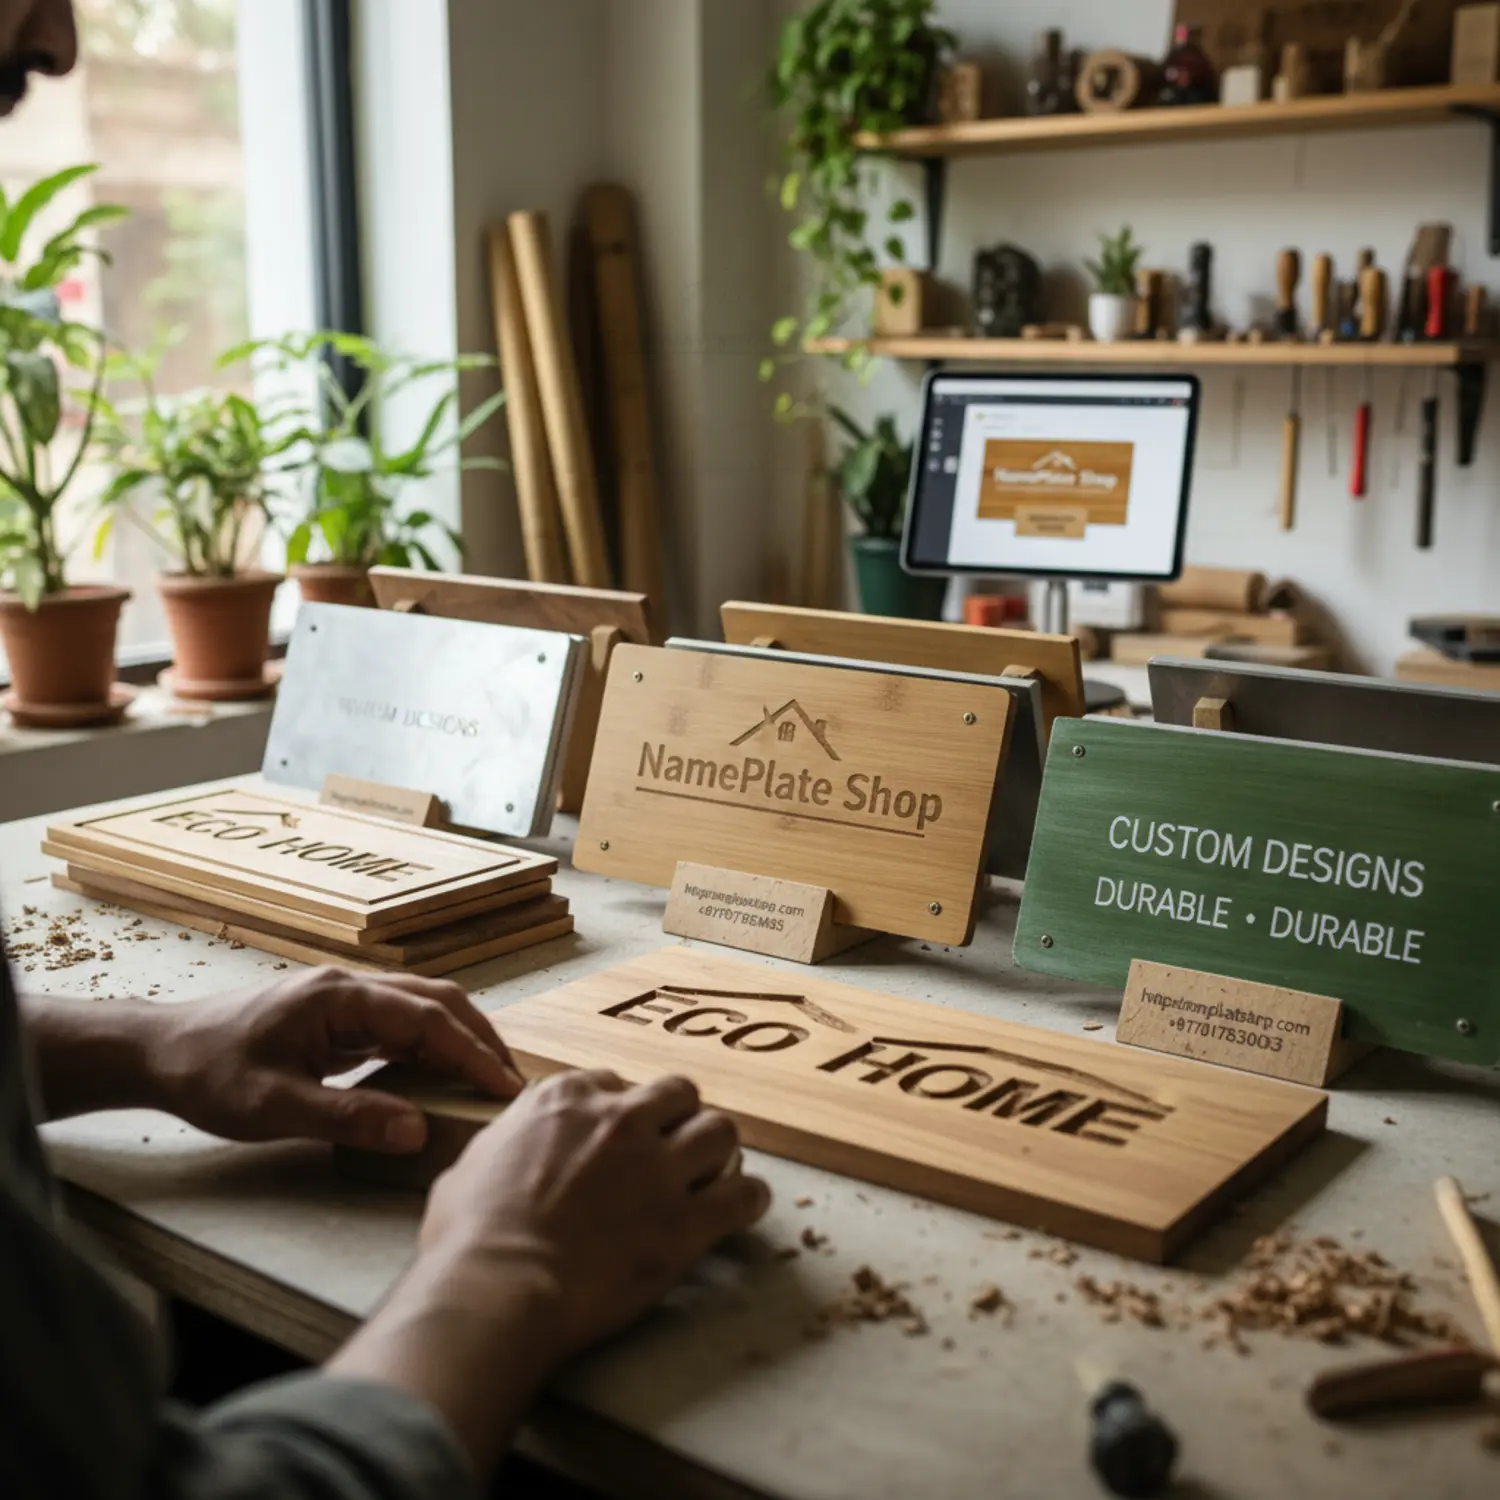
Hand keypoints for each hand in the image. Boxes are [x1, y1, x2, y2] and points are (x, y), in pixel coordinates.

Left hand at [149, 966, 523, 1153]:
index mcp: (340, 997)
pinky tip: (443, 1075)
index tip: (504, 1086)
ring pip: (422, 1008)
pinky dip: (432, 1045)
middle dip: (480, 1039)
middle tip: (510, 1084)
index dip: (471, 1052)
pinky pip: (400, 1023)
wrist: (159, 1052)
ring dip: (460, 1038)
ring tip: (488, 1079)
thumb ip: (349, 1117)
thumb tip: (417, 1131)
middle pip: (437, 1000)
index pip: (426, 1018)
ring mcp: (344, 999)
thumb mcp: (275, 1107)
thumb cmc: (209, 1075)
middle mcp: (350, 987)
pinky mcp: (338, 1017)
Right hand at [420, 1069, 769, 1363]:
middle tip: (671, 1152)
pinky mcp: (688, 1221)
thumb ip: (511, 1141)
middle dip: (677, 1119)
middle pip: (677, 1094)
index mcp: (566, 1099)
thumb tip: (515, 1146)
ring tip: (711, 1177)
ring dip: (717, 1152)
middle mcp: (620, 1119)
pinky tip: (739, 1212)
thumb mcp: (472, 1163)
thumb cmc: (469, 1237)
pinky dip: (747, 1201)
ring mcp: (659, 1167)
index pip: (614, 1084)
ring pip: (720, 1129)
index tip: (618, 1139)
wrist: (497, 1288)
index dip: (619, 1113)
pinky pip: (746, 1195)